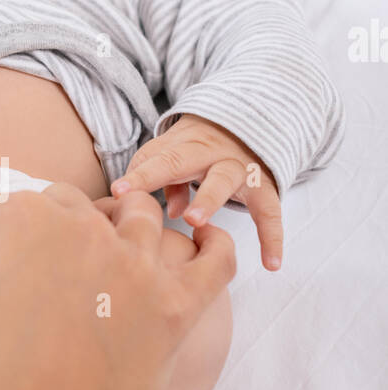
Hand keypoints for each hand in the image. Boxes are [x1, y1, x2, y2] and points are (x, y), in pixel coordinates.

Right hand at [0, 185, 235, 389]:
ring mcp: (136, 264)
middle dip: (41, 226)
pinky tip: (202, 240)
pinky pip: (215, 259)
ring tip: (104, 253)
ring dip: (117, 224)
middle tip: (30, 269)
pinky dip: (214, 243)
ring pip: (136, 216)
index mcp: (21, 220)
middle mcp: (82, 227)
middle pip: (65, 204)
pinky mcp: (176, 304)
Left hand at [111, 113, 282, 270]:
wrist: (241, 125)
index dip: (139, 176)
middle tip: (159, 205)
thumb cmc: (191, 151)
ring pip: (224, 181)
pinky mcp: (263, 189)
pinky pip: (270, 214)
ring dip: (209, 199)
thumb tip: (171, 212)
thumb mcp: (172, 157)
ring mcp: (238, 169)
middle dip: (168, 179)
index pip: (157, 160)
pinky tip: (271, 264)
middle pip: (187, 163)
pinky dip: (272, 239)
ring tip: (198, 224)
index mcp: (181, 147)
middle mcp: (209, 154)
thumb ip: (161, 179)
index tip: (118, 192)